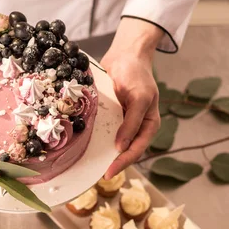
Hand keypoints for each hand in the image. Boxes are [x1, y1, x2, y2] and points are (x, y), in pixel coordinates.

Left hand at [101, 18, 163, 178]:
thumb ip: (132, 123)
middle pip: (123, 151)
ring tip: (87, 165)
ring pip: (110, 143)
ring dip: (100, 153)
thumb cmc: (137, 74)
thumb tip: (121, 148)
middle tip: (94, 174)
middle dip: (111, 163)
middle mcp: (134, 127)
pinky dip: (92, 138)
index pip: (135, 150)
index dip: (122, 163)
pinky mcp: (108, 115)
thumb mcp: (140, 98)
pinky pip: (100, 130)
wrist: (125, 54)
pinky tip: (81, 145)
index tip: (107, 173)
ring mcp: (120, 121)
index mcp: (147, 126)